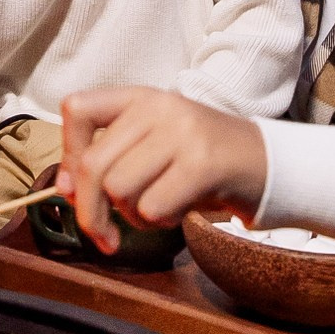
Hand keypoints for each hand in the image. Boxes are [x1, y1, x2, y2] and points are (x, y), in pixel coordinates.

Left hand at [55, 86, 266, 253]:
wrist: (269, 163)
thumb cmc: (202, 162)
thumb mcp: (153, 146)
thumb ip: (111, 160)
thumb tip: (65, 190)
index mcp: (141, 97)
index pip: (78, 109)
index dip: (67, 153)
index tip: (72, 186)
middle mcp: (159, 106)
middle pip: (94, 165)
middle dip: (90, 211)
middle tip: (103, 235)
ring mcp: (182, 132)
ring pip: (120, 189)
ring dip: (133, 216)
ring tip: (160, 207)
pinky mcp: (202, 163)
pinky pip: (152, 207)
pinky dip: (160, 222)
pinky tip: (181, 210)